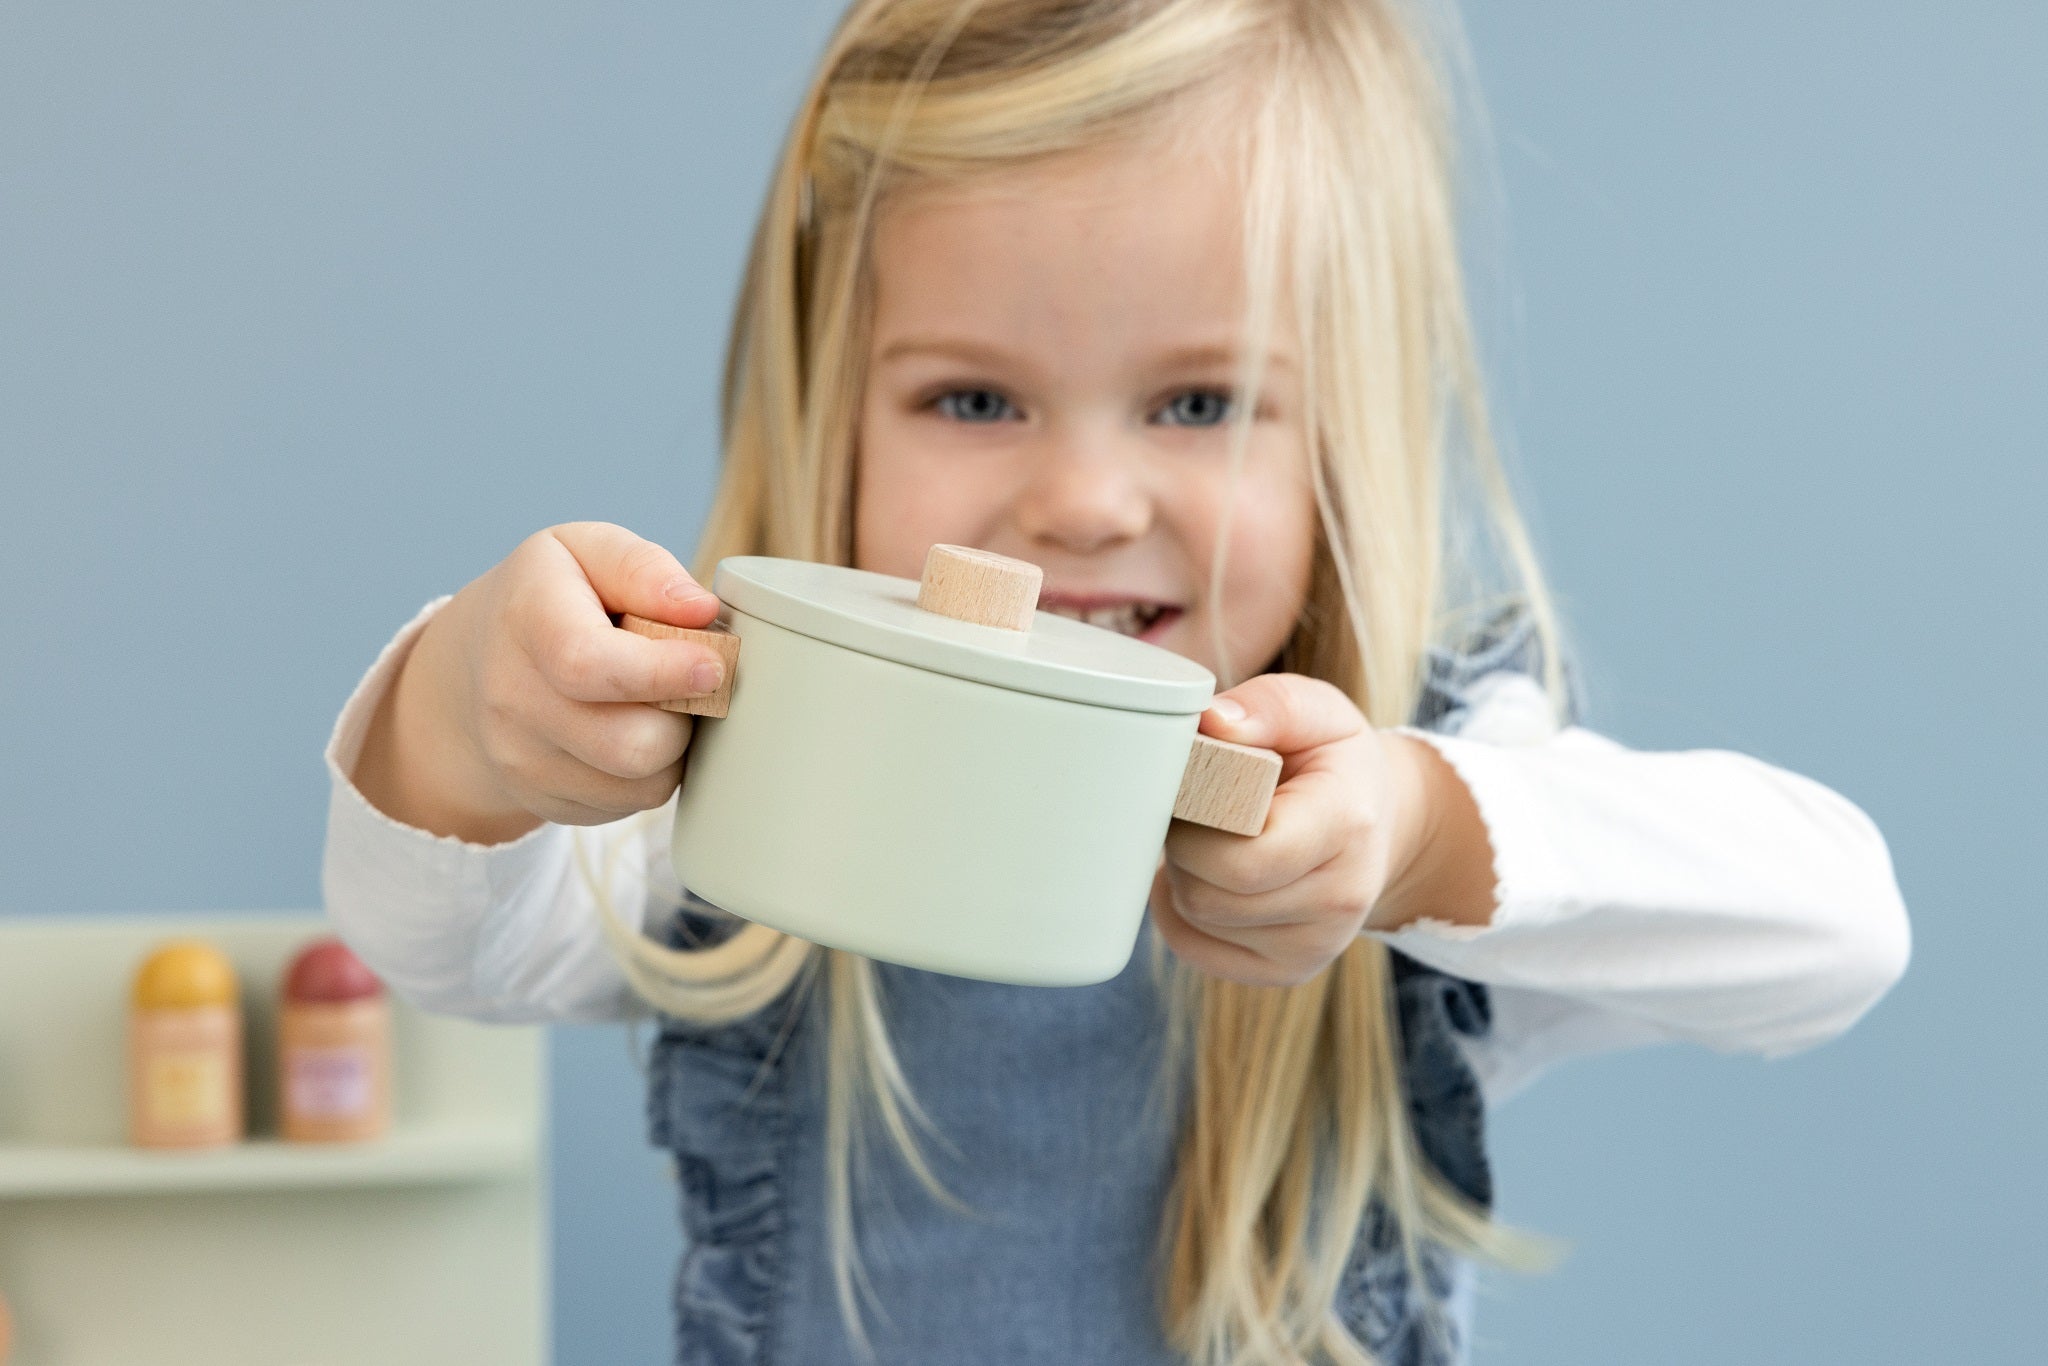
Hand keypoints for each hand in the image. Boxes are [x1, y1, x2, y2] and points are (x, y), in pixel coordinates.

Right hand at [352, 522, 728, 841]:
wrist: (473, 667)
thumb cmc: (550, 597)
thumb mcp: (586, 550)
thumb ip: (644, 569)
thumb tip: (700, 610)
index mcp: (525, 617)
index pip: (589, 664)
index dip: (664, 672)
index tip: (714, 666)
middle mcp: (511, 697)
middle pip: (629, 743)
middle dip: (683, 715)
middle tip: (689, 680)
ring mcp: (521, 760)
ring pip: (641, 782)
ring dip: (674, 745)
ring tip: (658, 701)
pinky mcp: (543, 801)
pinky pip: (630, 804)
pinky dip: (651, 772)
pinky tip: (634, 729)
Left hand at [1148, 673, 1478, 986]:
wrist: (1378, 825)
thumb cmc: (1334, 762)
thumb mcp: (1317, 713)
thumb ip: (1268, 706)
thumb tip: (1213, 723)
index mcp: (1346, 824)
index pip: (1245, 854)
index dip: (1196, 821)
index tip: (1192, 784)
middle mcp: (1340, 899)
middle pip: (1209, 893)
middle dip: (1181, 845)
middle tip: (1190, 807)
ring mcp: (1314, 946)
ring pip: (1196, 918)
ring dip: (1181, 873)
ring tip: (1206, 834)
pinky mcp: (1285, 972)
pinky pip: (1194, 949)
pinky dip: (1180, 911)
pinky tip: (1203, 874)